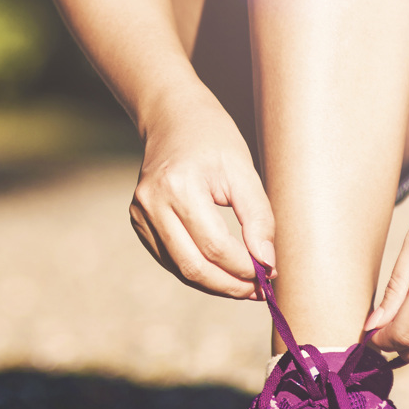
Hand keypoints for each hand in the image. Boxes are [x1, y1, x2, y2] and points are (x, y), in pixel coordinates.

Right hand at [129, 95, 275, 298]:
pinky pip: (171, 260)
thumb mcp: (244, 171)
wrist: (173, 117)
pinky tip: (222, 271)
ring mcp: (140, 214)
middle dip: (230, 285)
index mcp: (179, 186)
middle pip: (194, 266)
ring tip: (245, 285)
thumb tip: (267, 265)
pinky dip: (198, 271)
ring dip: (215, 284)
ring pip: (181, 269)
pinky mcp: (138, 222)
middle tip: (259, 291)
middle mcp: (152, 203)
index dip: (245, 268)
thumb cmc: (215, 140)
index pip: (216, 246)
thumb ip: (259, 219)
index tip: (270, 275)